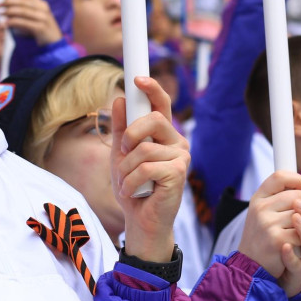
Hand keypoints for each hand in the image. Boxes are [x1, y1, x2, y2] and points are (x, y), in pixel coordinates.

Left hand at [0, 0, 62, 45]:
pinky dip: (13, 22)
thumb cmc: (43, 28)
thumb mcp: (38, 15)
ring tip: (1, 13)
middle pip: (23, 2)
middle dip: (9, 1)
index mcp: (41, 4)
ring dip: (9, 12)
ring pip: (22, 11)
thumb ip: (31, 6)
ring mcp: (42, 18)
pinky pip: (23, 23)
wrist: (54, 42)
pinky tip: (6, 23)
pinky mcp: (40, 28)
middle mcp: (43, 9)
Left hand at [114, 76, 189, 262]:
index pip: (162, 104)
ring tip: (127, 183)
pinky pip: (145, 167)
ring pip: (144, 148)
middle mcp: (177, 141)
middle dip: (131, 134)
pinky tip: (134, 192)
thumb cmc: (133, 188)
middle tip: (123, 151)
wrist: (141, 221)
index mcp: (164, 134)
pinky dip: (130, 181)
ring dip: (126, 168)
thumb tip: (118, 100)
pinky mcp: (179, 173)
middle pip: (154, 119)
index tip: (138, 79)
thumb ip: (121, 128)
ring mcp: (181, 156)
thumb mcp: (120, 155)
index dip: (152, 88)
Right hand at [238, 171, 300, 278]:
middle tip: (298, 222)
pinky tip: (294, 245)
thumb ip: (279, 197)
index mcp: (258, 198)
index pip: (280, 176)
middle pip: (298, 196)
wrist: (251, 265)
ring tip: (294, 235)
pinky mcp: (277, 239)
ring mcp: (268, 223)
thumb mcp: (263, 212)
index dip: (296, 180)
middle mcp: (260, 208)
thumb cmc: (262, 237)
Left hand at [277, 189, 300, 296]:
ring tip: (294, 218)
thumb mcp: (284, 219)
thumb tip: (291, 178)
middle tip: (297, 202)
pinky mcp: (299, 273)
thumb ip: (289, 200)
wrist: (270, 270)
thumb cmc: (280, 241)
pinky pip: (299, 265)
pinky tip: (285, 247)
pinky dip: (292, 256)